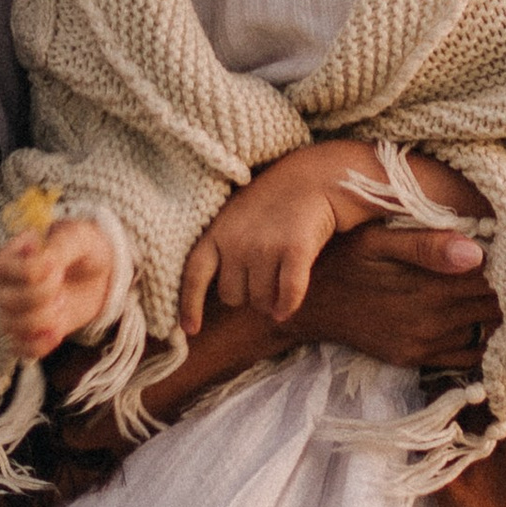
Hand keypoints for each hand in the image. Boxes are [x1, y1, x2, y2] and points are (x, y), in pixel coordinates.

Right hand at [0, 214, 116, 360]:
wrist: (101, 273)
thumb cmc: (85, 248)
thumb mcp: (78, 238)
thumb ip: (60, 246)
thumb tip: (44, 262)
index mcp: (10, 256)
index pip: (3, 269)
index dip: (32, 271)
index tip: (56, 265)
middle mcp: (6, 285)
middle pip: (7, 301)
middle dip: (41, 297)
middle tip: (62, 288)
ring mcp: (16, 311)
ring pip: (12, 326)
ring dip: (43, 320)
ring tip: (63, 305)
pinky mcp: (31, 332)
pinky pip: (22, 349)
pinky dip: (40, 345)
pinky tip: (58, 333)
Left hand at [178, 161, 346, 333]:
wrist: (316, 176)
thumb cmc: (275, 200)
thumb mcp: (236, 216)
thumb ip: (224, 247)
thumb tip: (224, 294)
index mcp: (217, 231)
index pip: (194, 274)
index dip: (189, 305)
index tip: (191, 330)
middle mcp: (237, 241)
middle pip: (233, 296)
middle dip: (248, 295)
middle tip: (263, 279)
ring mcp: (265, 246)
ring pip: (261, 301)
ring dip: (271, 301)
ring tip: (279, 282)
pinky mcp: (295, 250)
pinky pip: (288, 294)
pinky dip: (287, 305)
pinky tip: (287, 307)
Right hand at [292, 223, 495, 374]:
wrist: (305, 306)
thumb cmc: (342, 259)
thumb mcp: (376, 240)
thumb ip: (426, 243)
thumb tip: (478, 249)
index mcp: (428, 285)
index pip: (493, 276)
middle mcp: (432, 320)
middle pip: (496, 305)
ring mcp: (424, 344)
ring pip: (486, 330)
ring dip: (499, 312)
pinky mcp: (416, 358)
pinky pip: (466, 356)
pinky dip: (483, 340)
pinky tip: (483, 320)